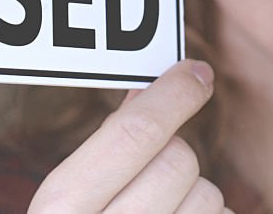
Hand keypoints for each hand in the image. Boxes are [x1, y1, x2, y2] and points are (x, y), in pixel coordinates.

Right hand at [28, 59, 231, 213]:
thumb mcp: (71, 204)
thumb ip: (107, 151)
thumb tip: (147, 89)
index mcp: (62, 210)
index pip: (133, 135)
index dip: (172, 95)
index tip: (196, 73)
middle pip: (178, 161)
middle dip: (175, 159)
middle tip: (152, 183)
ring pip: (210, 196)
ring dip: (196, 200)